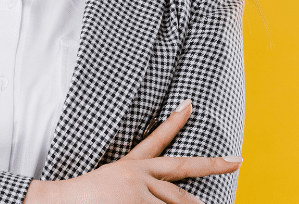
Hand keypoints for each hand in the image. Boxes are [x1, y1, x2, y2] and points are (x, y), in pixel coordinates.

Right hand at [24, 99, 241, 203]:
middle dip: (213, 165)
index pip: (156, 139)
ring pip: (178, 203)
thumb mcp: (112, 186)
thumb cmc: (83, 199)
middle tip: (237, 161)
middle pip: (183, 168)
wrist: (61, 201)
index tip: (190, 104)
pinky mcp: (139, 203)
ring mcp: (141, 189)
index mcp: (131, 166)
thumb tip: (166, 195)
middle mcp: (139, 173)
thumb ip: (138, 186)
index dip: (175, 121)